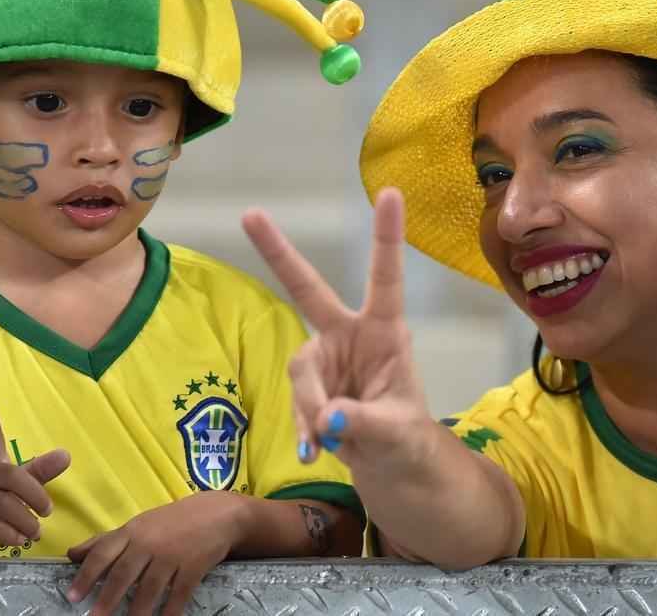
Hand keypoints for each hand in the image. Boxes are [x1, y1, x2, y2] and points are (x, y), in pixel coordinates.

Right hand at [0, 403, 69, 557]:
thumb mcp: (11, 485)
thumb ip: (38, 472)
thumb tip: (66, 455)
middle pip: (11, 476)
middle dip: (35, 494)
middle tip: (48, 511)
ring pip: (2, 504)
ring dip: (24, 521)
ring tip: (36, 533)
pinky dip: (8, 534)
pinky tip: (19, 540)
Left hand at [66, 492, 244, 615]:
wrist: (217, 513)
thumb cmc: (172, 521)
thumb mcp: (138, 525)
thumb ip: (106, 540)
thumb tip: (72, 554)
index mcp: (132, 531)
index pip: (104, 552)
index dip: (87, 575)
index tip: (73, 596)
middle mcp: (149, 542)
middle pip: (124, 573)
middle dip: (108, 598)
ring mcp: (172, 555)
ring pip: (150, 587)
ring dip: (136, 611)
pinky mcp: (193, 567)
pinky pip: (179, 594)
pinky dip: (170, 611)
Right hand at [241, 187, 432, 478]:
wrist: (391, 465)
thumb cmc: (406, 437)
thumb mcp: (397, 433)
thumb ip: (364, 422)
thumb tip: (327, 418)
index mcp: (385, 331)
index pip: (385, 278)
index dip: (387, 237)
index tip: (390, 192)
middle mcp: (349, 334)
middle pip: (308, 289)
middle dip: (278, 253)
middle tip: (250, 214)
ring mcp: (325, 358)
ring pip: (301, 370)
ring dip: (310, 406)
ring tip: (331, 440)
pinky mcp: (309, 385)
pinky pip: (296, 401)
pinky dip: (303, 429)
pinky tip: (314, 451)